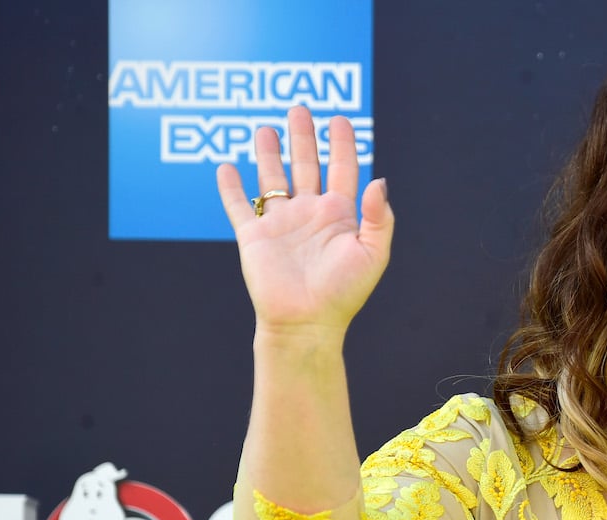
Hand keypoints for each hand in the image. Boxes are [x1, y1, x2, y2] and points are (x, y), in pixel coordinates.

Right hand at [216, 106, 393, 339]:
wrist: (307, 323)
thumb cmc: (344, 294)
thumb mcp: (373, 254)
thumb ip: (379, 218)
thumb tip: (380, 180)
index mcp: (340, 215)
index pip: (342, 169)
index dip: (342, 144)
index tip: (340, 119)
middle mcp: (309, 214)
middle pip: (306, 165)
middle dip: (303, 137)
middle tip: (299, 108)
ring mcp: (281, 224)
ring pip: (272, 179)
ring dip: (269, 153)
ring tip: (265, 128)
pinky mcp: (254, 236)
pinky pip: (239, 206)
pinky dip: (230, 187)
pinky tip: (226, 167)